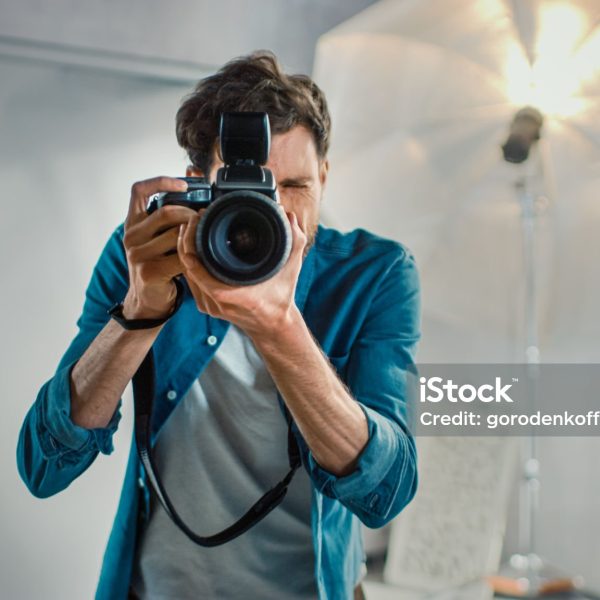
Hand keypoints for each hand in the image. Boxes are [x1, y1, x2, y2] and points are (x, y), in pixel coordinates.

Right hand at [122, 176, 198, 318]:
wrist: (147, 300)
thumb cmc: (158, 265)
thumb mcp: (158, 238)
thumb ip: (169, 217)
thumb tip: (192, 177)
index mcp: (132, 223)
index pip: (139, 190)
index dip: (161, 181)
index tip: (184, 185)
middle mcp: (130, 235)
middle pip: (166, 212)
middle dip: (191, 214)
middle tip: (205, 221)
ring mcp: (137, 254)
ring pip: (175, 235)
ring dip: (195, 237)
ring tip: (204, 241)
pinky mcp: (149, 271)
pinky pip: (180, 257)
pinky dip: (194, 257)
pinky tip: (200, 258)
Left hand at [177, 209, 306, 338]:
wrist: (273, 325)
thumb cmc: (281, 297)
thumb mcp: (292, 268)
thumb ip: (294, 241)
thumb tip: (290, 216)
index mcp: (234, 295)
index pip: (201, 270)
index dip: (194, 246)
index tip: (198, 223)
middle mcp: (217, 302)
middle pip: (189, 267)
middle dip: (188, 239)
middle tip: (195, 218)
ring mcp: (209, 305)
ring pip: (187, 273)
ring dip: (186, 249)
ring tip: (193, 227)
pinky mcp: (206, 305)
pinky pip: (191, 280)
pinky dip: (190, 262)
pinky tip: (193, 246)